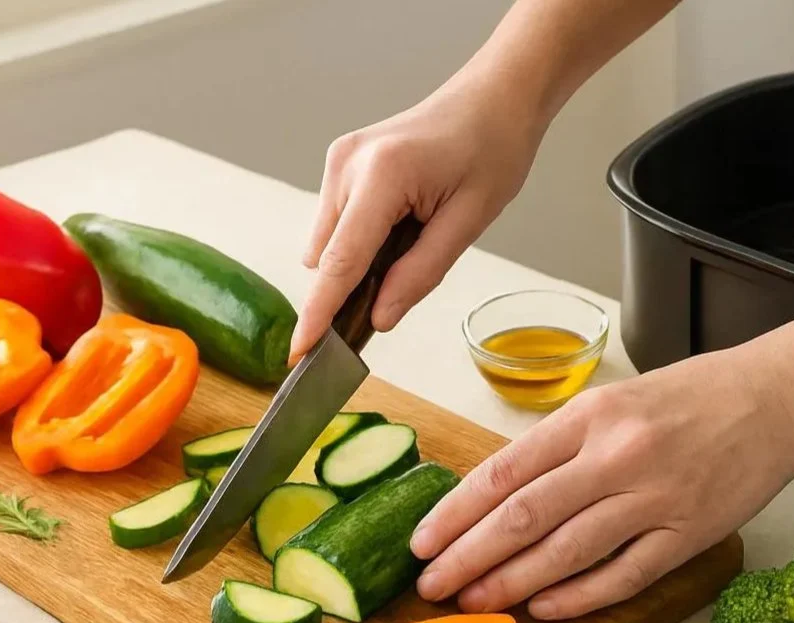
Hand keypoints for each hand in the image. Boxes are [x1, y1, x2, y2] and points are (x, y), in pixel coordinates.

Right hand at [289, 79, 542, 359]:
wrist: (494, 98)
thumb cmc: (491, 151)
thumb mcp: (467, 223)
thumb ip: (419, 275)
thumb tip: (378, 319)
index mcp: (381, 177)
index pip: (339, 263)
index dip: (318, 314)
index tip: (299, 353)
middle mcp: (347, 166)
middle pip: (326, 260)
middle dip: (350, 288)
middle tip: (405, 282)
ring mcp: (340, 161)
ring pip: (327, 246)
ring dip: (358, 262)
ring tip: (412, 239)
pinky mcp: (341, 164)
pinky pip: (336, 225)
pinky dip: (360, 242)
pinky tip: (400, 226)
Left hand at [410, 348, 793, 618]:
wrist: (776, 398)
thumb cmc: (691, 398)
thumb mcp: (611, 402)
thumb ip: (557, 447)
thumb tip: (493, 498)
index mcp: (589, 418)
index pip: (502, 473)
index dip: (454, 515)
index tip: (422, 543)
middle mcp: (617, 457)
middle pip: (522, 518)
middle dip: (468, 557)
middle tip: (431, 584)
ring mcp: (654, 498)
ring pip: (566, 552)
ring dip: (512, 583)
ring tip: (475, 600)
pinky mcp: (688, 534)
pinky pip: (623, 574)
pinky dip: (579, 596)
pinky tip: (543, 609)